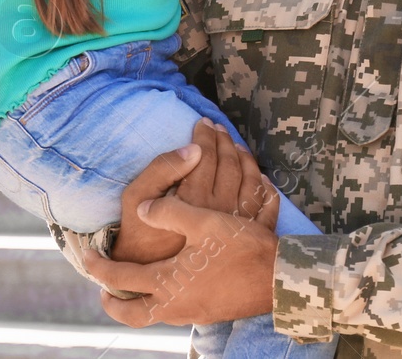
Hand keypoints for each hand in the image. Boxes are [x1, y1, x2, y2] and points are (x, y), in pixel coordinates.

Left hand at [87, 192, 280, 326]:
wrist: (279, 280)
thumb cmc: (242, 250)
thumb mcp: (205, 221)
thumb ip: (170, 212)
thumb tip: (142, 209)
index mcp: (168, 282)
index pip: (122, 279)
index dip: (100, 268)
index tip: (87, 260)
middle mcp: (175, 305)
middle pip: (134, 315)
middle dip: (116, 305)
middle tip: (104, 292)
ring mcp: (193, 314)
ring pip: (155, 316)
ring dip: (141, 302)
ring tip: (136, 285)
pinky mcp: (210, 314)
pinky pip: (176, 313)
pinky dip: (164, 302)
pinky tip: (172, 287)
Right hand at [112, 120, 271, 263]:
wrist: (148, 278)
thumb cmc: (139, 235)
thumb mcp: (136, 198)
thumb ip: (162, 170)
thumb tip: (193, 150)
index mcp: (194, 200)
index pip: (206, 156)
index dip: (206, 135)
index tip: (203, 123)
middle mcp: (220, 212)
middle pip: (230, 165)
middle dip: (225, 141)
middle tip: (219, 129)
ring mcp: (237, 226)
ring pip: (251, 183)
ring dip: (246, 159)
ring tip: (237, 147)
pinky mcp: (245, 238)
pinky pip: (264, 208)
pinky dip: (265, 189)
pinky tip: (261, 178)